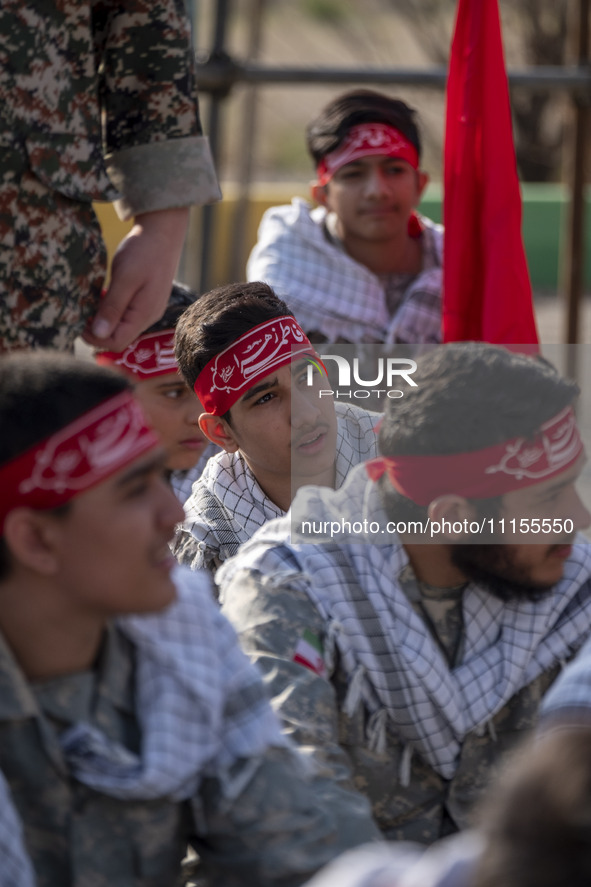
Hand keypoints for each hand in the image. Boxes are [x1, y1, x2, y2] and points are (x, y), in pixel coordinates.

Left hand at [83, 206, 189, 349]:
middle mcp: (147, 317)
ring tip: (87, 305)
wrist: (163, 232)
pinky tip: (100, 298)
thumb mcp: (124, 278)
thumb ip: (113, 307)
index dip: (95, 338)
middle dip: (96, 331)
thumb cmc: (144, 252)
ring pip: (121, 327)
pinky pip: (125, 316)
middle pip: (119, 338)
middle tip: (78, 312)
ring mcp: (147, 310)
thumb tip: (99, 334)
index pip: (116, 342)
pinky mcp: (145, 301)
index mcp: (143, 314)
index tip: (78, 322)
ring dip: (102, 321)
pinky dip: (110, 311)